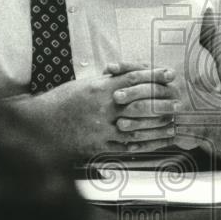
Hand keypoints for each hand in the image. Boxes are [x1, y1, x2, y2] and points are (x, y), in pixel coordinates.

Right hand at [16, 64, 177, 156]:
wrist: (42, 125)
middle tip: (178, 103)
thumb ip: (110, 81)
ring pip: (138, 127)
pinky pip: (127, 145)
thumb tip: (132, 73)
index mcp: (100, 89)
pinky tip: (157, 141)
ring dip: (158, 126)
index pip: (133, 79)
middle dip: (162, 103)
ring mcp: (102, 128)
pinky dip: (145, 144)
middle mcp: (102, 108)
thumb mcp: (86, 84)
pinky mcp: (99, 145)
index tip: (169, 74)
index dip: (154, 76)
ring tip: (173, 123)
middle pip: (140, 104)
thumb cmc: (64, 101)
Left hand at [110, 62, 208, 152]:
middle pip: (153, 91)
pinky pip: (162, 138)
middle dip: (134, 94)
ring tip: (120, 125)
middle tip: (116, 97)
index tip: (110, 70)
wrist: (205, 115)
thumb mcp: (156, 79)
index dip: (128, 68)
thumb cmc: (169, 94)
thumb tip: (107, 69)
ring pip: (158, 116)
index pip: (147, 69)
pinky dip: (146, 143)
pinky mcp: (180, 132)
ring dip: (138, 121)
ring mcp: (180, 112)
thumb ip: (134, 74)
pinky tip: (130, 146)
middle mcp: (175, 92)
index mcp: (168, 77)